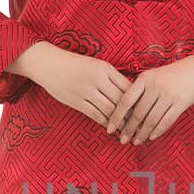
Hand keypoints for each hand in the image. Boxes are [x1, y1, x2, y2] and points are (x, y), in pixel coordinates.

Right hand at [16, 42, 131, 127]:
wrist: (48, 63)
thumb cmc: (73, 63)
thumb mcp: (95, 64)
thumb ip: (110, 77)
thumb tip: (129, 91)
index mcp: (105, 68)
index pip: (127, 87)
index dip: (138, 100)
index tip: (145, 110)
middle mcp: (98, 79)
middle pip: (121, 100)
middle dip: (132, 115)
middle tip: (142, 126)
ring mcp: (86, 91)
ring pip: (110, 110)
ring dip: (120, 123)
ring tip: (129, 131)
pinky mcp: (76, 101)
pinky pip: (95, 115)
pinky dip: (106, 123)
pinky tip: (111, 129)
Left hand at [106, 56, 193, 145]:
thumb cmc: (174, 74)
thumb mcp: (154, 76)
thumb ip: (141, 90)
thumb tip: (126, 111)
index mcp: (144, 78)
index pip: (126, 101)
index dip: (116, 117)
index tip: (109, 129)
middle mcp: (155, 86)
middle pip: (137, 113)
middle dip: (128, 129)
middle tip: (122, 140)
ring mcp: (168, 95)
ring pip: (150, 120)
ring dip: (142, 133)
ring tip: (136, 142)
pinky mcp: (181, 103)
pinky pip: (166, 121)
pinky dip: (157, 131)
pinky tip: (151, 137)